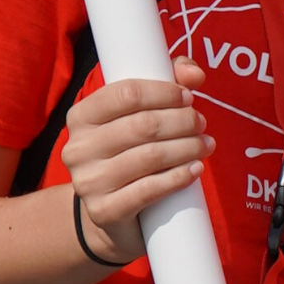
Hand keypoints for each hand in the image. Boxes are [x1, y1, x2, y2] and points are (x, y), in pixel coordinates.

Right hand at [58, 60, 213, 266]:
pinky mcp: (104, 210)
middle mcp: (78, 148)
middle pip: (143, 125)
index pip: (126, 93)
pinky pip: (148, 190)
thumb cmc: (129, 151)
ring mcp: (88, 182)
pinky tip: (194, 169)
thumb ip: (167, 82)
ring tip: (205, 145)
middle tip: (201, 124)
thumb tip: (194, 72)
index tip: (188, 97)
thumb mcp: (140, 113)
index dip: (164, 92)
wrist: (109, 211)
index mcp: (82, 117)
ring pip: (150, 156)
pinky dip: (178, 177)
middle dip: (182, 121)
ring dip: (187, 147)